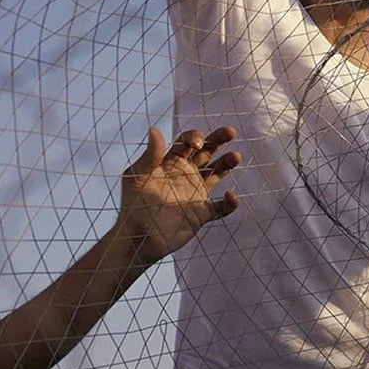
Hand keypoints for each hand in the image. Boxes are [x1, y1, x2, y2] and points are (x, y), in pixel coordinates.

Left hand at [114, 127, 241, 265]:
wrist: (137, 239)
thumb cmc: (133, 206)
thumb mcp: (137, 177)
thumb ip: (150, 155)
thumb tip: (154, 129)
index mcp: (170, 164)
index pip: (187, 143)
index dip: (195, 137)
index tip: (199, 143)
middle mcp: (185, 175)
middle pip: (207, 152)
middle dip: (218, 140)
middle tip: (230, 132)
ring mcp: (195, 194)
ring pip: (217, 173)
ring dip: (227, 164)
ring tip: (235, 157)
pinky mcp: (202, 213)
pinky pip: (222, 207)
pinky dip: (230, 203)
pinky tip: (231, 197)